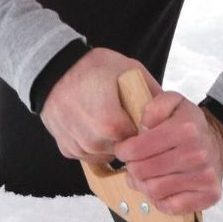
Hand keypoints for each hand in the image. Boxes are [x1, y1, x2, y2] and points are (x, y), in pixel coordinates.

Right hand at [40, 47, 160, 163]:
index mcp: (111, 124)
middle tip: (123, 115)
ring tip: (107, 118)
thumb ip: (152, 92)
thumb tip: (171, 109)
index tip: (142, 118)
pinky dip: (93, 144)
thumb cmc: (91, 66)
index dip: (144, 129)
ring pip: (106, 155)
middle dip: (128, 137)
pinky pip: (88, 155)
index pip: (141, 140)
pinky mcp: (66, 149)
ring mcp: (78, 147)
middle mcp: (93, 142)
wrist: (52, 69)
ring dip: (111, 142)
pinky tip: (92, 124)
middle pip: (124, 149)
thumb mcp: (129, 69)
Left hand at [119, 92, 222, 213]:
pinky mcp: (209, 195)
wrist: (218, 144)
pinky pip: (171, 207)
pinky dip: (160, 200)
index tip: (124, 150)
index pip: (137, 148)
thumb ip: (155, 106)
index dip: (124, 150)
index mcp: (186, 128)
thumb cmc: (189, 126)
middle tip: (134, 164)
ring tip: (146, 176)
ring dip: (143, 185)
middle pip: (142, 171)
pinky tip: (162, 188)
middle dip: (132, 168)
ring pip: (153, 191)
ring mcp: (205, 176)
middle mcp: (197, 153)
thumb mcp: (173, 103)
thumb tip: (143, 126)